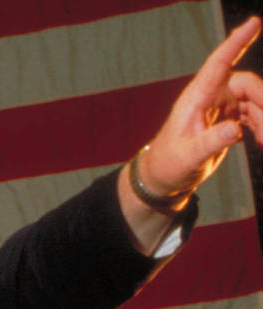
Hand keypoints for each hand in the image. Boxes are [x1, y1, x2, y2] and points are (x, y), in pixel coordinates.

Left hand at [141, 16, 262, 196]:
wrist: (165, 176)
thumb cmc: (169, 163)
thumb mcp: (188, 156)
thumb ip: (211, 142)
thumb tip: (235, 129)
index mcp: (196, 98)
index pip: (219, 64)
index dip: (236, 42)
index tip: (254, 23)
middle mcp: (209, 97)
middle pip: (246, 84)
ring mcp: (220, 106)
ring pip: (253, 100)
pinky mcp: (228, 118)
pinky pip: (253, 114)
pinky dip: (261, 125)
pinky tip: (262, 141)